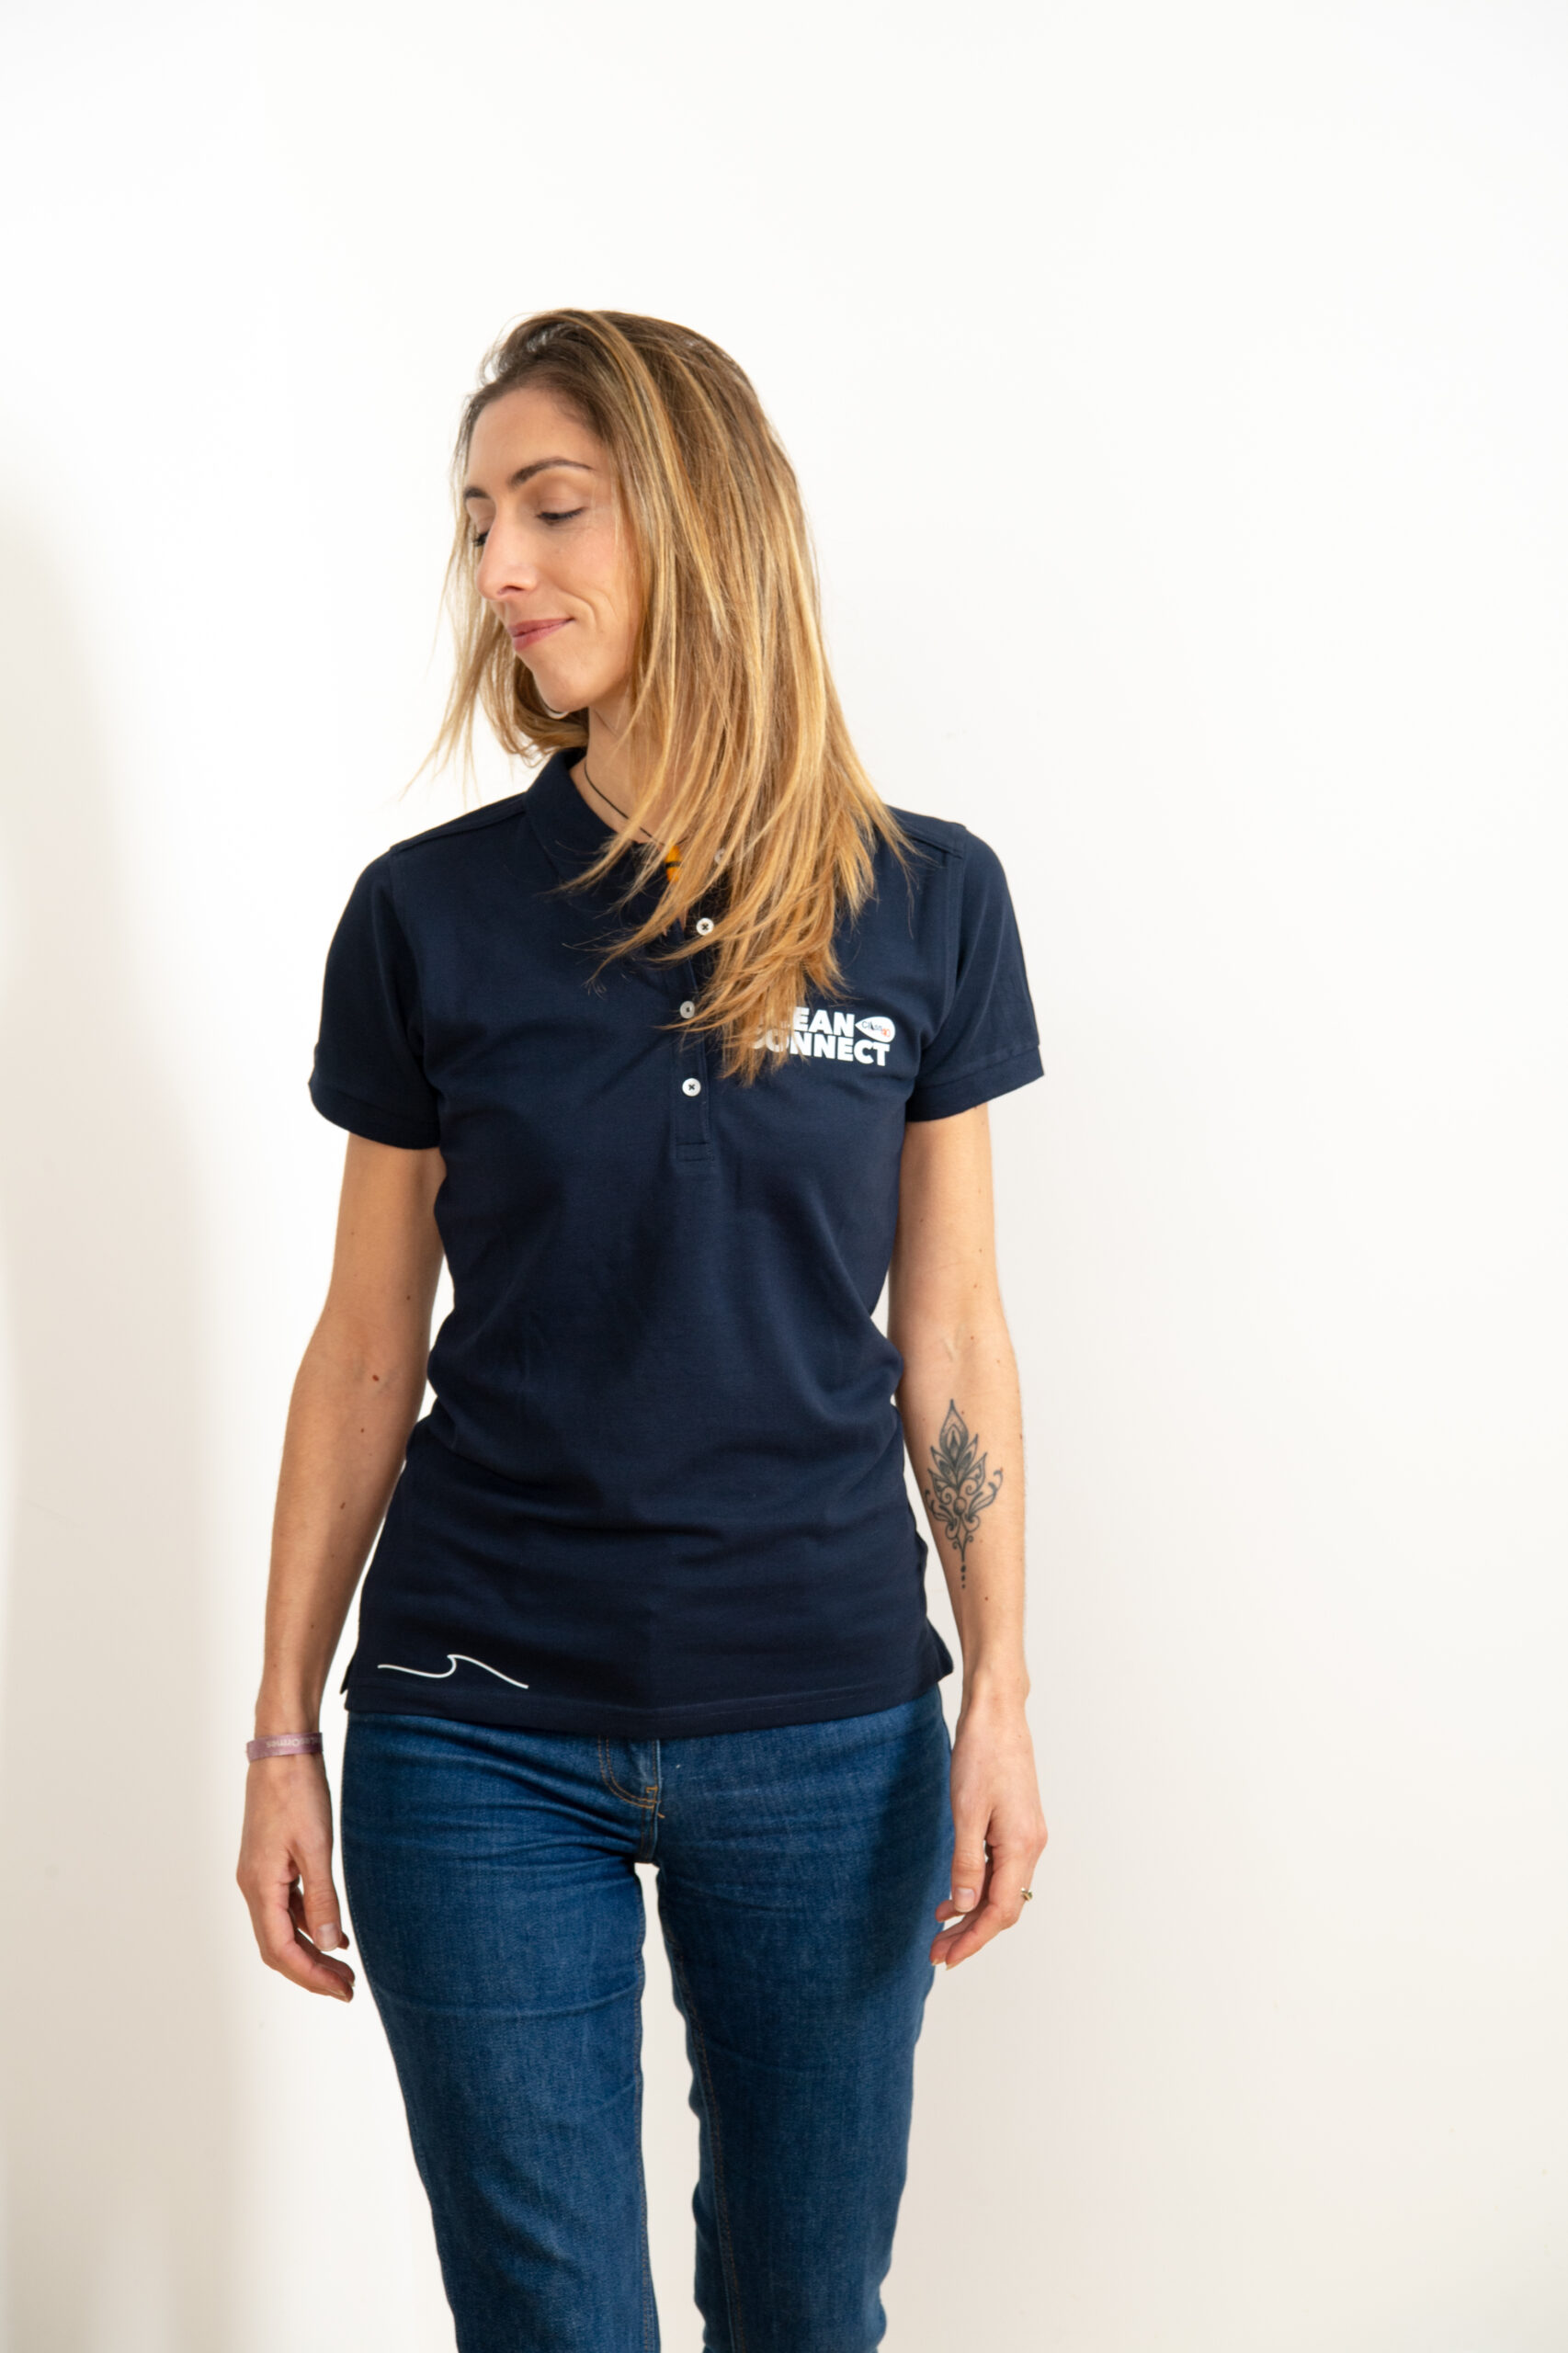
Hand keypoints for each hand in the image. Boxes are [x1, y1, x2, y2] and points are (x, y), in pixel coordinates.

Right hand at [236, 1751, 355, 2000]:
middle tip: (348, 1988)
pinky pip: (286, 1907)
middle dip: (311, 1972)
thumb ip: (322, 1898)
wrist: (282, 1751)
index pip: (280, 1950)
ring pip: (282, 1929)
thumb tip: (331, 1945)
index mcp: (259, 1886)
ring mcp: (260, 1875)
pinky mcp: (270, 1864)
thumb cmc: (297, 1793)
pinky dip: (308, 1925)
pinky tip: (333, 1933)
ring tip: (344, 1968)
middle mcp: (253, 1886)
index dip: (311, 1976)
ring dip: (311, 1951)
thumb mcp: (316, 1848)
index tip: (342, 1989)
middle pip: (278, 1947)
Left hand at [932, 1689, 1046, 1969]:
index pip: (999, 1911)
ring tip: (940, 1929)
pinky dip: (977, 1886)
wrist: (997, 1713)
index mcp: (1021, 1847)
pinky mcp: (1016, 1824)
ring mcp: (1026, 1835)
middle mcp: (1030, 1846)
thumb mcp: (967, 1811)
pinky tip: (954, 1894)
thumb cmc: (983, 1755)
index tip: (947, 1958)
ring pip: (1001, 1889)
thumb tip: (966, 1905)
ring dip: (972, 1912)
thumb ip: (967, 1862)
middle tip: (937, 1953)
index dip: (973, 1939)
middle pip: (1003, 1907)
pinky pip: (1000, 1868)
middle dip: (971, 1934)